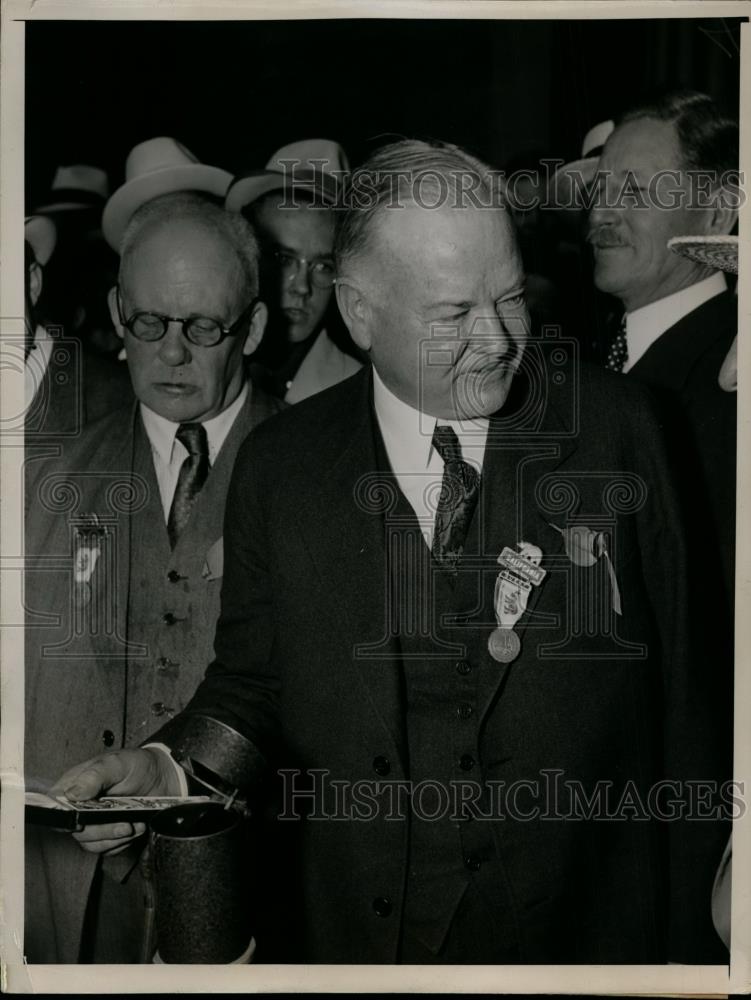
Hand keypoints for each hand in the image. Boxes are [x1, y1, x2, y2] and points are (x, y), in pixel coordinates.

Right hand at [50, 748, 181, 854]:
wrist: (163, 778)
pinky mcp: (107, 833)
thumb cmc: (137, 765)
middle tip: (126, 825)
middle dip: (101, 831)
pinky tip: (136, 829)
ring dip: (115, 838)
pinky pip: (107, 848)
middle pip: (75, 830)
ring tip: (136, 825)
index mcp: (75, 784)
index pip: (55, 806)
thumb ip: (95, 775)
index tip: (83, 821)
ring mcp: (93, 821)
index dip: (65, 818)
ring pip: (91, 843)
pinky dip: (122, 843)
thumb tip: (72, 794)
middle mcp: (80, 805)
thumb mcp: (118, 763)